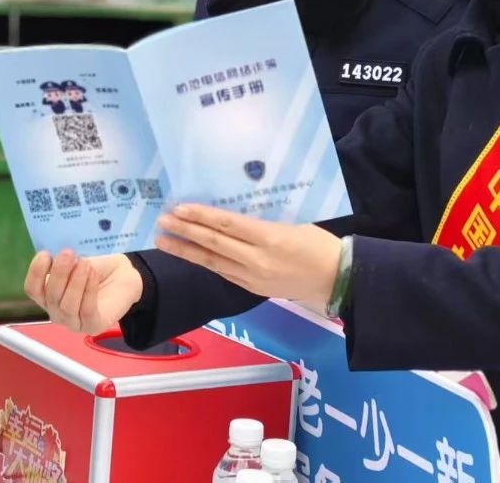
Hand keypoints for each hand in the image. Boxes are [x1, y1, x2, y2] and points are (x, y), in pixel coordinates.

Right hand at [23, 250, 143, 334]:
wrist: (121, 276)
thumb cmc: (95, 267)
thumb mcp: (76, 260)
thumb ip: (62, 260)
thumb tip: (55, 253)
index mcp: (47, 294)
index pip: (32, 289)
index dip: (36, 272)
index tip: (45, 254)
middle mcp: (56, 311)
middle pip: (51, 296)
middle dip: (59, 273)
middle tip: (68, 254)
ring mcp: (73, 322)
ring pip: (67, 305)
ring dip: (75, 282)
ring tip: (84, 263)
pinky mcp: (92, 325)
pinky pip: (87, 310)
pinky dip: (88, 290)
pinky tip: (93, 274)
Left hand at [156, 204, 341, 310]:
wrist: (338, 280)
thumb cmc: (320, 244)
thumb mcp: (293, 223)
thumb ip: (261, 222)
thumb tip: (233, 213)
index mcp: (269, 238)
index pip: (225, 225)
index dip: (199, 217)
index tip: (178, 208)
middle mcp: (256, 260)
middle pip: (213, 244)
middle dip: (185, 232)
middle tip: (161, 222)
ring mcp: (253, 278)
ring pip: (213, 262)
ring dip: (187, 250)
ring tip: (164, 241)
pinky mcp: (253, 289)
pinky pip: (224, 273)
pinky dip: (205, 262)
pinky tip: (190, 255)